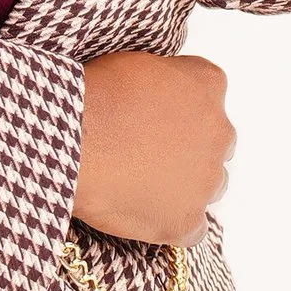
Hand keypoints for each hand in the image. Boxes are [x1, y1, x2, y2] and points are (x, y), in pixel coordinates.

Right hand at [72, 50, 233, 245]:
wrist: (70, 142)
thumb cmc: (92, 98)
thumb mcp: (136, 63)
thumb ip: (166, 80)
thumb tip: (161, 96)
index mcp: (207, 85)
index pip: (207, 95)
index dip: (177, 110)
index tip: (153, 117)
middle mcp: (219, 132)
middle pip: (214, 143)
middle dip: (187, 148)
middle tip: (144, 152)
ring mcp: (207, 180)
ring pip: (207, 185)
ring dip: (182, 185)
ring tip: (137, 183)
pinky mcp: (188, 221)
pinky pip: (192, 228)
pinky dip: (171, 222)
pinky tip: (140, 212)